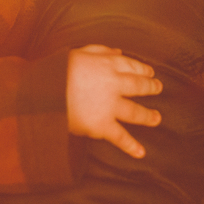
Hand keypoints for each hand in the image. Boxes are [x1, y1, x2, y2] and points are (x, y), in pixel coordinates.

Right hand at [66, 44, 161, 158]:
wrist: (45, 90)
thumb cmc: (59, 69)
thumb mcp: (80, 52)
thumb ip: (101, 50)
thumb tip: (118, 52)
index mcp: (108, 65)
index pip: (131, 66)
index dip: (143, 70)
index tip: (150, 73)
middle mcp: (114, 84)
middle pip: (138, 86)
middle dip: (150, 88)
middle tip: (158, 89)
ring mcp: (110, 106)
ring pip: (135, 112)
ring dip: (148, 116)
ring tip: (156, 118)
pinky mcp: (102, 125)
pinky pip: (120, 137)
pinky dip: (131, 146)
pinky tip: (141, 152)